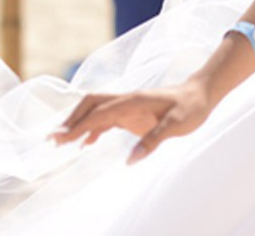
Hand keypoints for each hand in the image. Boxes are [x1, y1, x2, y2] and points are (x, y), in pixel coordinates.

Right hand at [50, 80, 213, 163]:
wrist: (201, 94)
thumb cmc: (191, 107)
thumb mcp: (177, 125)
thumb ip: (153, 141)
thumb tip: (130, 160)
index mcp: (133, 101)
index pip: (99, 113)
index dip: (79, 125)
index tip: (61, 139)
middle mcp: (126, 100)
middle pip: (90, 104)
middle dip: (71, 120)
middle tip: (53, 140)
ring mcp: (128, 106)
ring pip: (95, 110)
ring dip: (78, 124)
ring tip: (61, 143)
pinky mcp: (132, 113)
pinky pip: (106, 119)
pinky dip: (92, 129)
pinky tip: (86, 144)